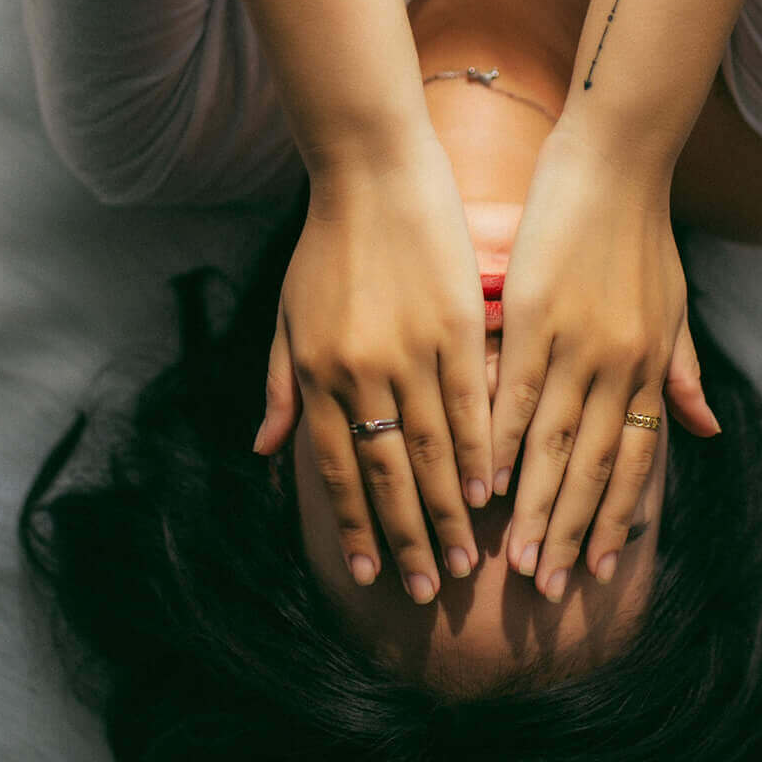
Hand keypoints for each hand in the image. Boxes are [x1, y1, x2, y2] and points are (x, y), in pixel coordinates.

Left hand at [251, 136, 490, 599]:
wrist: (371, 170)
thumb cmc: (326, 244)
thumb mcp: (288, 317)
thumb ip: (281, 387)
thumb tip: (268, 455)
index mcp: (316, 372)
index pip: (334, 468)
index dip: (352, 524)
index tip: (367, 573)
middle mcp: (359, 370)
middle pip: (386, 472)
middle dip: (406, 537)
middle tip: (429, 591)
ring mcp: (409, 349)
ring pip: (432, 447)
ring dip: (449, 508)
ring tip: (468, 557)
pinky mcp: (454, 323)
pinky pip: (470, 401)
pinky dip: (481, 449)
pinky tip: (493, 487)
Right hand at [489, 127, 721, 599]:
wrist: (619, 158)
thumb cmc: (643, 229)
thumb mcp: (675, 306)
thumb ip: (683, 372)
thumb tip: (706, 432)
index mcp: (650, 367)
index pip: (634, 462)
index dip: (615, 519)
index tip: (597, 571)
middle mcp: (620, 366)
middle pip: (593, 468)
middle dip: (570, 533)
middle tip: (548, 589)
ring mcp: (577, 344)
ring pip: (553, 444)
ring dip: (532, 506)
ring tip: (511, 560)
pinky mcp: (536, 316)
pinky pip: (515, 393)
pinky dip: (499, 441)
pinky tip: (481, 479)